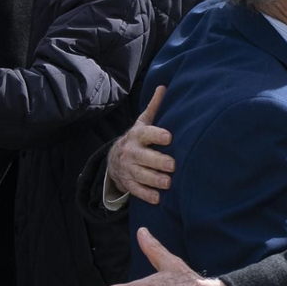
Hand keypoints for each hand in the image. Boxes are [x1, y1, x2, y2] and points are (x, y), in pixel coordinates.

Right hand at [108, 86, 174, 204]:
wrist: (114, 159)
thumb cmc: (138, 139)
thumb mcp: (143, 123)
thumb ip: (155, 108)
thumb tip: (164, 86)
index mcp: (137, 136)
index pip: (147, 134)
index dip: (157, 135)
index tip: (169, 137)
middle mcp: (131, 152)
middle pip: (143, 157)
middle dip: (157, 161)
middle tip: (172, 165)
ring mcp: (128, 168)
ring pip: (140, 174)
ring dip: (153, 180)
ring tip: (168, 183)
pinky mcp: (128, 183)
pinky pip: (135, 190)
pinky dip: (145, 195)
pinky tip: (157, 199)